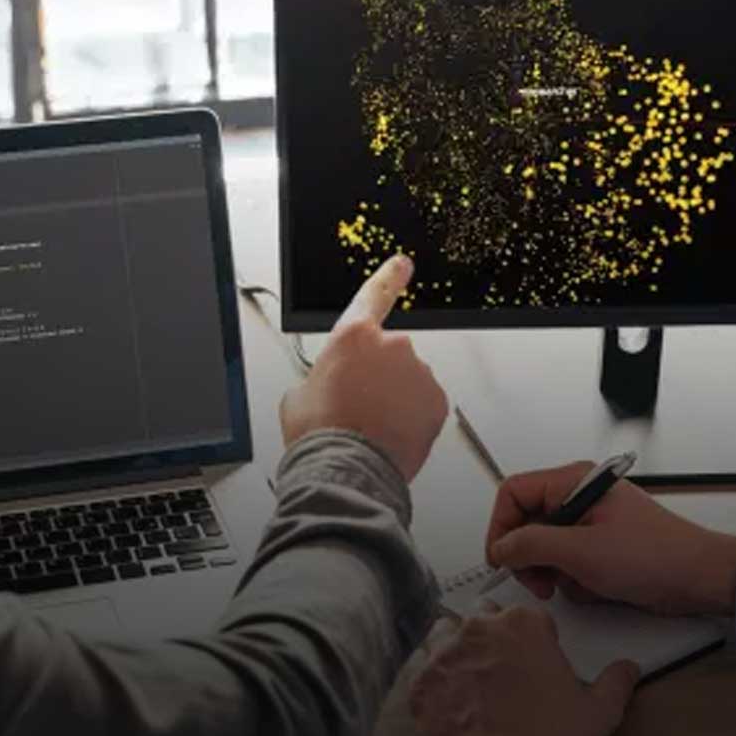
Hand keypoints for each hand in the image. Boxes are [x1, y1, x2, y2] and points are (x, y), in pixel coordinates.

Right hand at [279, 255, 448, 481]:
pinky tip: (391, 432)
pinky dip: (412, 415)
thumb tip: (327, 385)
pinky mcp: (436, 400)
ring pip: (408, 379)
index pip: (374, 295)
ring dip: (395, 396)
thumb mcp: (299, 394)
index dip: (389, 276)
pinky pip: (424, 402)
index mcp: (352, 336)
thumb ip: (321, 375)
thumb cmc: (320, 434)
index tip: (402, 264)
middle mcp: (392, 346)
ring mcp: (418, 372)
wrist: (347, 470)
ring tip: (372, 425)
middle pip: (388, 352)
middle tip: (358, 404)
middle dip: (378, 374)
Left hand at [410, 608, 639, 735]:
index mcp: (524, 625)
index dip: (536, 637)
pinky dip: (434, 679)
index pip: (529, 615)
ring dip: (459, 649)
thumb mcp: (598, 712)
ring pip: (447, 634)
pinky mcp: (420, 681)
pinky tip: (448, 698)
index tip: (537, 657)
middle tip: (504, 667)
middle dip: (494, 635)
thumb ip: (617, 683)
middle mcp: (480, 629)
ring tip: (472, 678)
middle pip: (485, 616)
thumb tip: (628, 670)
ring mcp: (445, 652)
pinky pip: (422, 668)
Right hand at [486, 461, 735, 615]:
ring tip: (575, 586)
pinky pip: (568, 561)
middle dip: (529, 557)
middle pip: (527, 522)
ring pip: (546, 546)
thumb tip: (501, 547)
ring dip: (554, 572)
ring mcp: (591, 522)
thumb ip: (532, 545)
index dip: (501, 526)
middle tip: (538, 583)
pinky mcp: (601, 546)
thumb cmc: (654, 556)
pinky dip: (574, 579)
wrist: (700, 579)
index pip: (514, 493)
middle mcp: (580, 496)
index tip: (500, 560)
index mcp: (575, 481)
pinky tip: (596, 588)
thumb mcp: (582, 552)